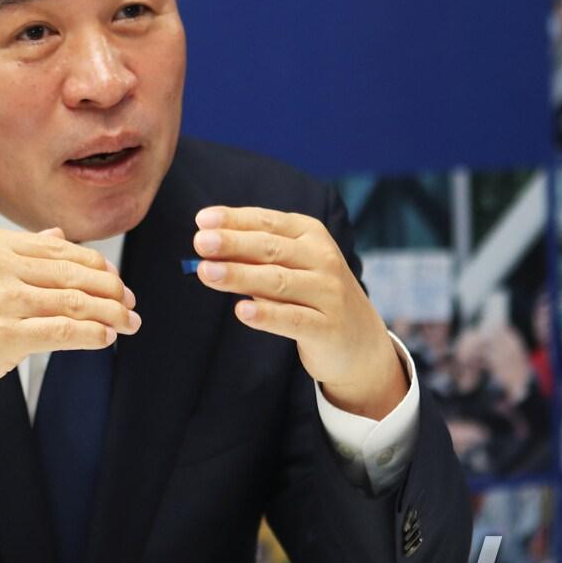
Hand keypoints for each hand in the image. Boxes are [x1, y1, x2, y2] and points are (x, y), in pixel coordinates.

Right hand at [0, 227, 138, 426]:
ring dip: (111, 313)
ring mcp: (0, 300)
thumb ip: (17, 251)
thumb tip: (60, 237)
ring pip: (74, 301)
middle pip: (74, 272)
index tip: (115, 281)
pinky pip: (63, 331)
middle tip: (132, 303)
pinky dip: (93, 334)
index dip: (97, 265)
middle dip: (112, 289)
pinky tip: (107, 338)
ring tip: (129, 323)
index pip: (61, 249)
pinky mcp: (3, 336)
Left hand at [192, 205, 405, 419]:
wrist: (360, 342)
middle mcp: (323, 259)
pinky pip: (293, 320)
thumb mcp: (291, 265)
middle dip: (233, 244)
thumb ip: (256, 254)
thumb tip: (206, 245)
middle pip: (271, 249)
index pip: (268, 222)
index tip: (202, 220)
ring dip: (239, 276)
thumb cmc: (312, 294)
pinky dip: (267, 314)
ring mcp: (329, 294)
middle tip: (200, 243)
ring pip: (278, 281)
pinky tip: (241, 311)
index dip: (235, 220)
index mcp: (311, 235)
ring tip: (206, 272)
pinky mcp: (328, 328)